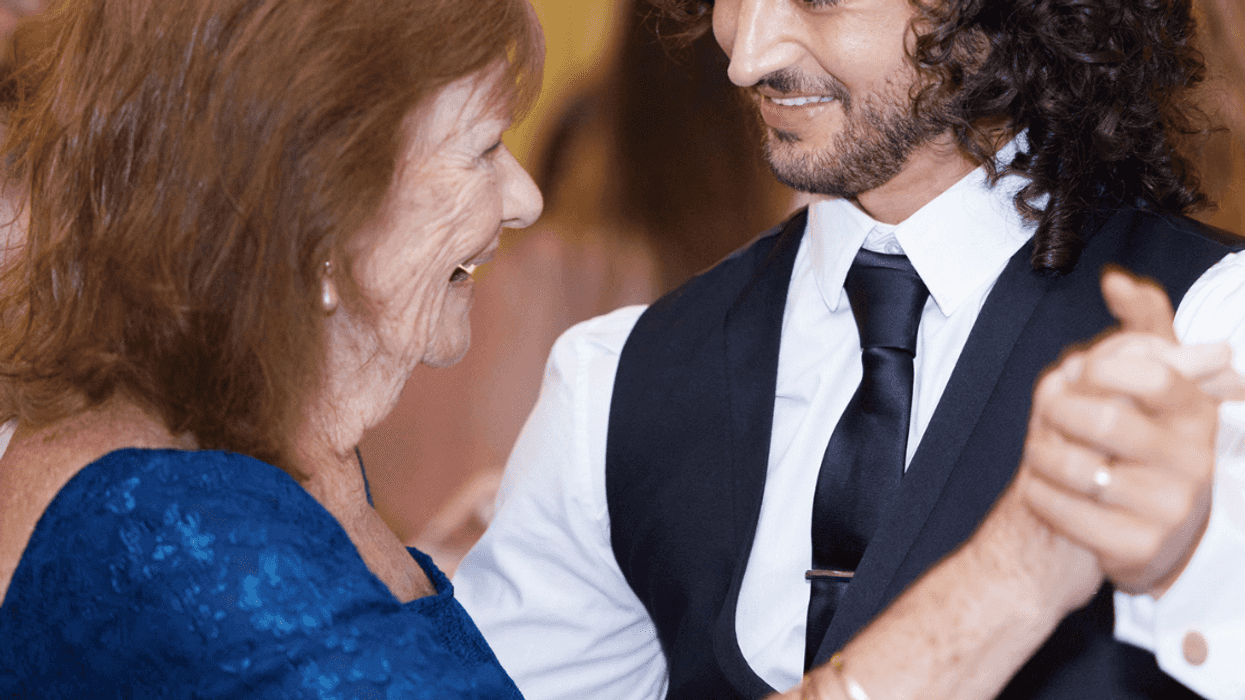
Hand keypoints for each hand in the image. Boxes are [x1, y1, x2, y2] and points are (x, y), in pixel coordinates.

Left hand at [1021, 269, 1239, 595]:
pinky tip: (1040, 484)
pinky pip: (1065, 512)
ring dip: (1040, 451)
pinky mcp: (1138, 548)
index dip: (1102, 368)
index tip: (1077, 373)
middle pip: (1106, 419)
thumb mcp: (1156, 383)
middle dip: (1059, 410)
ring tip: (1038, 448)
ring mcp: (1169, 509)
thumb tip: (1115, 280)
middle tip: (1046, 410)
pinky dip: (1038, 492)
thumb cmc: (1147, 440)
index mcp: (1198, 414)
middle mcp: (1193, 462)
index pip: (1154, 374)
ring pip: (1080, 467)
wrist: (1151, 530)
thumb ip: (1142, 326)